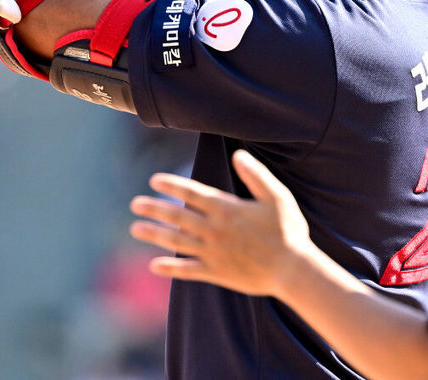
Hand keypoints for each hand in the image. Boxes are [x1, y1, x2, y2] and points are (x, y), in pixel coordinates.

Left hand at [129, 149, 310, 297]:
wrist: (292, 270)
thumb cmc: (288, 230)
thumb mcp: (277, 196)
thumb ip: (256, 175)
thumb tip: (238, 154)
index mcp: (227, 209)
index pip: (192, 194)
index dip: (172, 186)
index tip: (154, 181)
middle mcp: (215, 230)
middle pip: (178, 217)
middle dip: (154, 209)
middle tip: (135, 204)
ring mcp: (213, 253)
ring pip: (177, 242)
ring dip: (155, 234)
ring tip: (135, 229)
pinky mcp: (216, 273)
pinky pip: (187, 270)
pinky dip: (170, 269)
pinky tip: (153, 266)